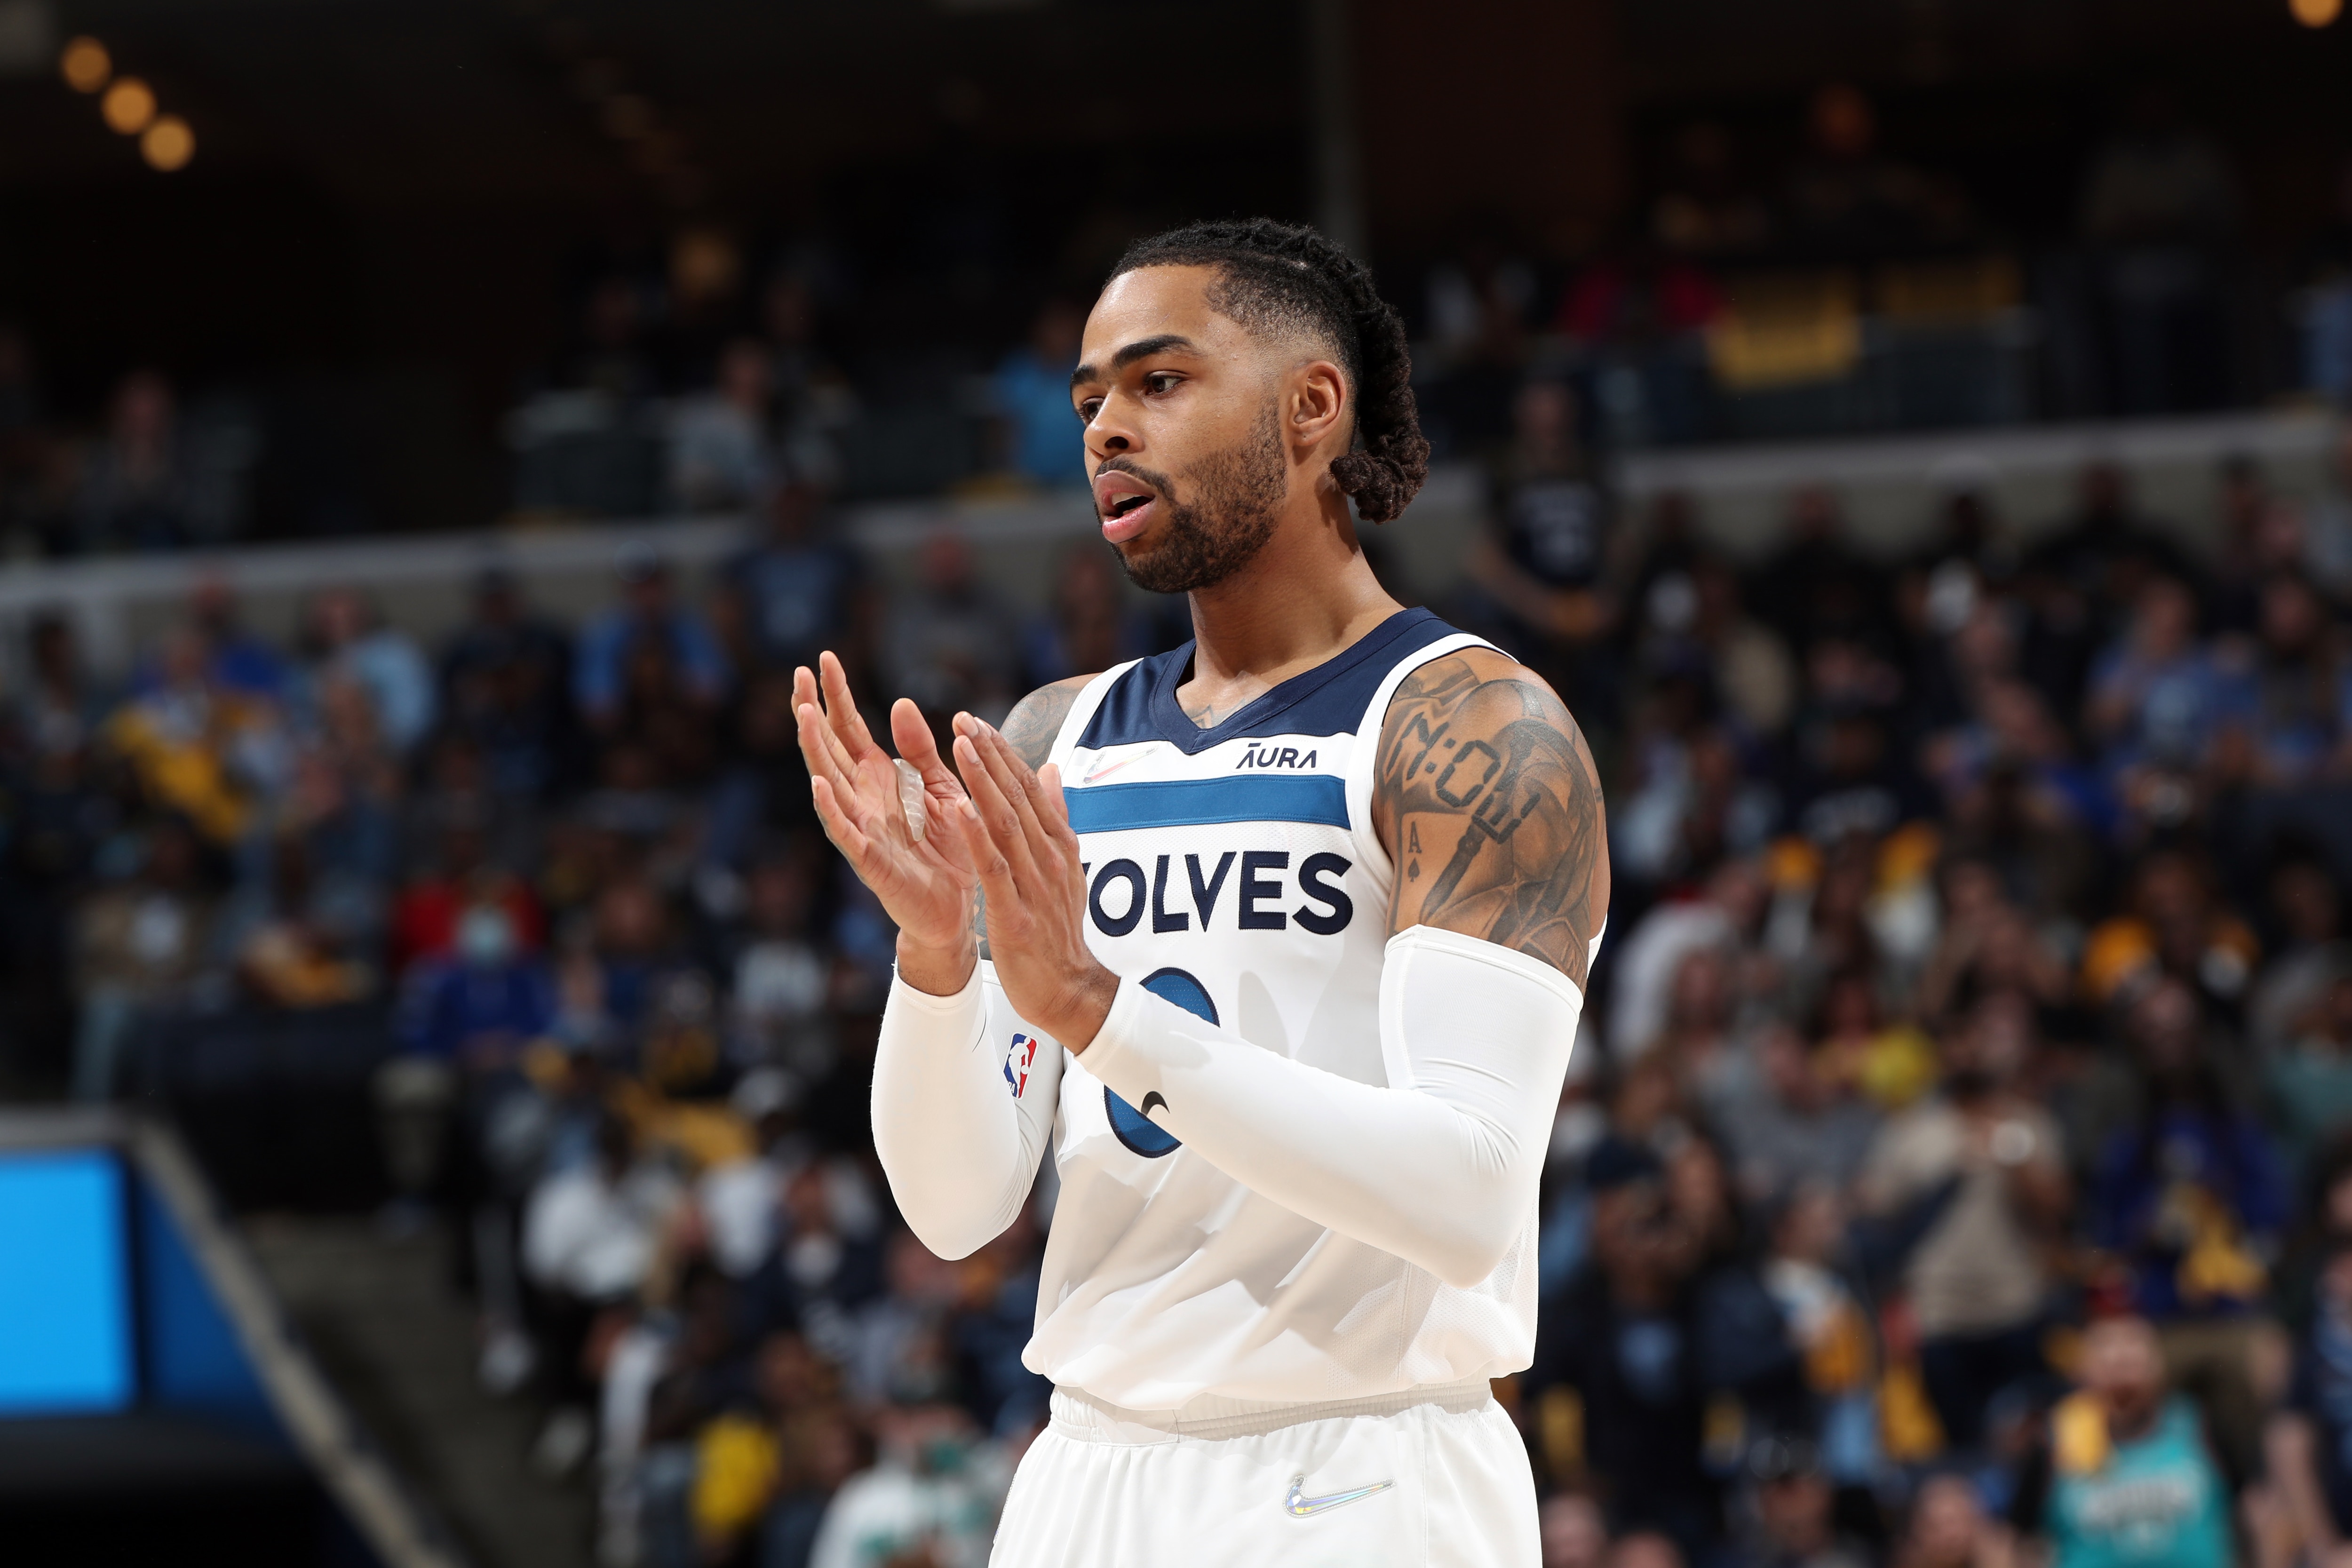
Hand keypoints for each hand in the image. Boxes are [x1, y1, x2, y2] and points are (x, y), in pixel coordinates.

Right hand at [796, 651, 977, 990]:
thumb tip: (900, 702)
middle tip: (800, 674)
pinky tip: (820, 784)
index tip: (823, 659)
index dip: (836, 696)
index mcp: (879, 779)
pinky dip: (832, 809)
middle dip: (814, 712)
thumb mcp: (939, 787)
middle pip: (830, 747)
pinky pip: (846, 833)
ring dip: (816, 749)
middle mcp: (862, 799)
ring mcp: (862, 829)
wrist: (959, 908)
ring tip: (806, 714)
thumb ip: (920, 750)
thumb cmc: (947, 848)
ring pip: (830, 782)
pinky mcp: (872, 861)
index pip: (849, 729)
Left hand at [945, 714, 1117, 1049]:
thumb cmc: (1059, 929)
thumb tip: (1051, 770)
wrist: (1069, 987)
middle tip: (963, 720)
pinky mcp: (1014, 912)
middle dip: (989, 756)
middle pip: (1017, 797)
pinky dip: (977, 836)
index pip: (1029, 788)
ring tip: (961, 747)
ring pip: (1005, 823)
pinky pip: (994, 868)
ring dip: (983, 782)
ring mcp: (1033, 884)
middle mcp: (1048, 857)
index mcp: (1057, 844)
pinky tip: (960, 809)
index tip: (975, 723)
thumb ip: (1056, 818)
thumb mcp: (1065, 867)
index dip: (1002, 753)